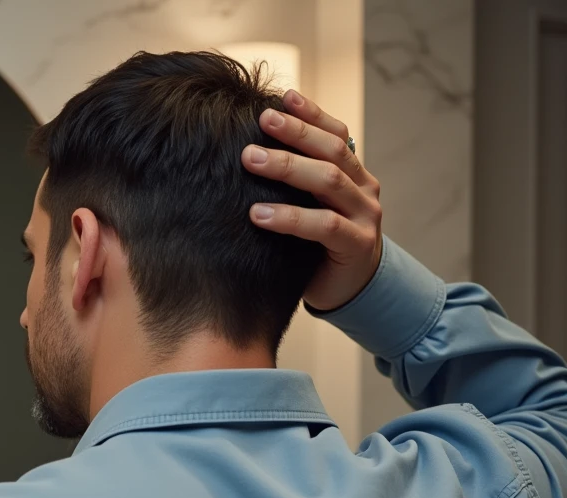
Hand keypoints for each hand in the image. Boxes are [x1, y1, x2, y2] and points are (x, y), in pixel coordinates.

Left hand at [241, 89, 383, 311]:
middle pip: (331, 150)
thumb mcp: (307, 206)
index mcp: (352, 173)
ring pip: (328, 181)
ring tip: (250, 159)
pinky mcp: (356, 245)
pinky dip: (290, 217)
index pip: (335, 134)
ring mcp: (364, 215)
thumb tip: (244, 149)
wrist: (347, 290)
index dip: (311, 114)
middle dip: (295, 132)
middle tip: (260, 120)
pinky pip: (324, 225)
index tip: (282, 96)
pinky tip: (258, 214)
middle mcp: (363, 188)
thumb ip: (293, 183)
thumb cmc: (317, 245)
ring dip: (288, 167)